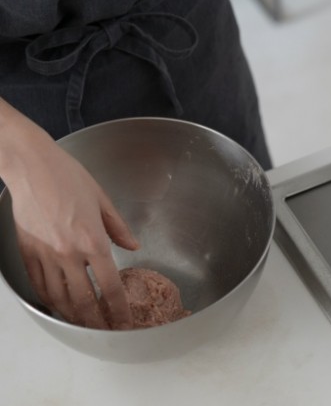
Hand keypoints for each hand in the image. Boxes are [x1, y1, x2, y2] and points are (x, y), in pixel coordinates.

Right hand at [0, 100, 138, 328]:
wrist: (30, 166)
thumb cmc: (68, 176)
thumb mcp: (102, 199)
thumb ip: (119, 228)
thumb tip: (133, 246)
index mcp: (93, 240)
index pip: (110, 286)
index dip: (119, 309)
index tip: (125, 322)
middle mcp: (69, 253)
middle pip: (85, 300)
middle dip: (97, 322)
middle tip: (106, 333)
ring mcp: (45, 255)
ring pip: (59, 298)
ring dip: (73, 316)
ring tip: (84, 326)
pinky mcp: (27, 251)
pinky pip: (39, 284)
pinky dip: (49, 300)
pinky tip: (57, 306)